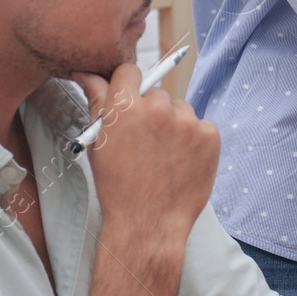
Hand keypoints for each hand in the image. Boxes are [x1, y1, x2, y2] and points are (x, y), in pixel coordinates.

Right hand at [73, 64, 219, 257]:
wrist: (149, 223)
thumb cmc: (118, 186)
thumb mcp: (100, 143)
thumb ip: (97, 102)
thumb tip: (87, 72)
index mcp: (125, 106)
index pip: (130, 72)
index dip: (129, 87)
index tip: (131, 103)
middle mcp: (157, 108)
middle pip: (157, 93)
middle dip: (152, 111)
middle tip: (147, 142)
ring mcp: (187, 121)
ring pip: (181, 109)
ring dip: (175, 125)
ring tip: (164, 156)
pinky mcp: (210, 135)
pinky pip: (202, 126)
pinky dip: (195, 140)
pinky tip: (182, 161)